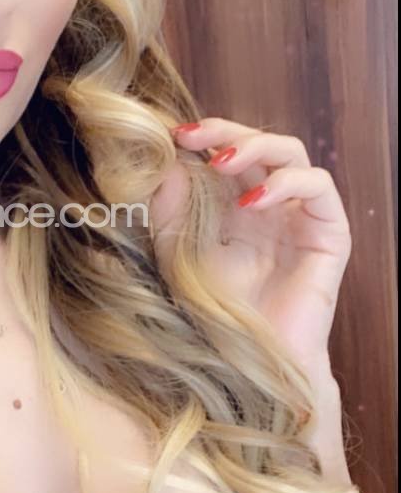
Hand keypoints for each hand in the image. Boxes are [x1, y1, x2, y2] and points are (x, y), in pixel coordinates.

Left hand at [150, 117, 351, 388]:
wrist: (248, 361)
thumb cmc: (213, 313)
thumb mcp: (176, 252)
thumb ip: (168, 209)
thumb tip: (164, 160)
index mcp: (233, 203)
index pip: (225, 150)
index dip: (203, 135)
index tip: (170, 134)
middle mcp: (270, 203)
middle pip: (258, 142)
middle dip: (225, 131)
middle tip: (192, 137)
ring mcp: (300, 216)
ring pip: (291, 153)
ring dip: (255, 146)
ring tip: (221, 163)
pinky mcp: (329, 234)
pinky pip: (318, 187)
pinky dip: (286, 184)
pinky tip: (253, 201)